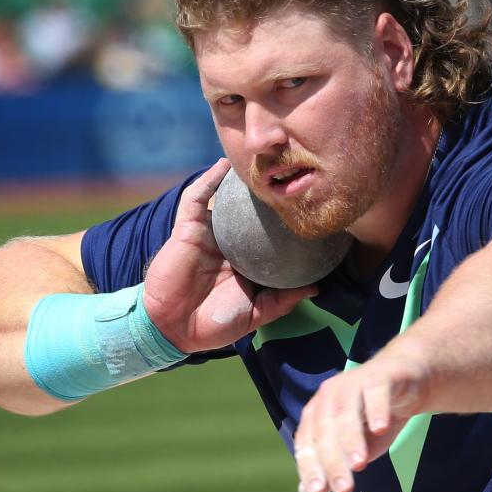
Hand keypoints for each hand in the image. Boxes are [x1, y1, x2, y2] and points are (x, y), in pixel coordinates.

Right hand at [143, 159, 316, 352]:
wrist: (174, 329)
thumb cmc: (215, 324)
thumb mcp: (257, 313)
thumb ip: (284, 300)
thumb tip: (317, 288)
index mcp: (245, 261)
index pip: (268, 237)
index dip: (284, 224)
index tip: (307, 211)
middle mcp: (228, 243)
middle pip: (249, 214)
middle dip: (266, 196)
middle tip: (289, 177)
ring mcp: (208, 234)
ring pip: (225, 200)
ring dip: (238, 182)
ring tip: (259, 162)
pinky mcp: (187, 228)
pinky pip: (196, 198)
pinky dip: (208, 180)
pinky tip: (223, 166)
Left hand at [293, 350, 429, 491]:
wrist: (408, 381)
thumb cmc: (375, 417)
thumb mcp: (356, 448)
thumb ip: (333, 467)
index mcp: (318, 411)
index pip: (307, 440)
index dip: (310, 465)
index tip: (317, 491)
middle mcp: (330, 395)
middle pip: (325, 429)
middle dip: (332, 460)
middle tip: (343, 489)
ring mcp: (353, 382)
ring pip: (346, 410)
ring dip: (350, 438)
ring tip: (359, 463)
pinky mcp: (380, 374)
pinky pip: (375, 390)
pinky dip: (376, 408)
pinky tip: (380, 427)